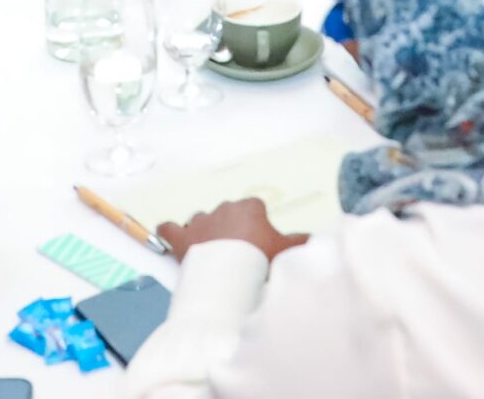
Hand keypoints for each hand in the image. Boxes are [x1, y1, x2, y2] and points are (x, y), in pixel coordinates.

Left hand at [156, 197, 308, 263]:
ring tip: (211, 254)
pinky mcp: (180, 238)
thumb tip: (315, 239)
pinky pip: (168, 229)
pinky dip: (169, 233)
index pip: (254, 209)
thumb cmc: (260, 261)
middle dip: (231, 230)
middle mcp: (223, 209)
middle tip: (237, 254)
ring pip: (201, 221)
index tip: (258, 245)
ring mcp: (200, 222)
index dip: (256, 226)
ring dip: (205, 233)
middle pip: (227, 215)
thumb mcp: (286, 251)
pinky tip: (169, 236)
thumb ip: (300, 242)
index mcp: (249, 207)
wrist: (230, 277)